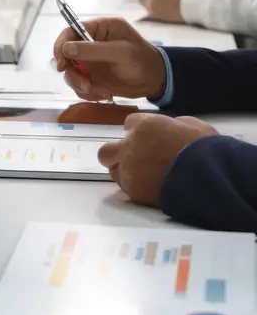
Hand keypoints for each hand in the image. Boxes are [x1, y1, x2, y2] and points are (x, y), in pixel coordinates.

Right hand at [53, 16, 165, 100]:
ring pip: (71, 73)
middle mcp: (91, 44)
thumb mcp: (120, 52)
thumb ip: (93, 50)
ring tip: (100, 92)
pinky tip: (105, 94)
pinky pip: (79, 86)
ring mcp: (90, 62)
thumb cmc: (143, 60)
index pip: (70, 32)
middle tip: (85, 85)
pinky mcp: (92, 77)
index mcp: (99, 29)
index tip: (61, 63)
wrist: (156, 81)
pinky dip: (88, 93)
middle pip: (66, 55)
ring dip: (82, 86)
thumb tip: (66, 49)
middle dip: (72, 73)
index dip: (61, 46)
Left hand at [98, 113, 218, 205]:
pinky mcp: (133, 191)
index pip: (128, 124)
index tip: (147, 138)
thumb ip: (173, 124)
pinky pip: (125, 187)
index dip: (138, 131)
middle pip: (107, 150)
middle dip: (117, 153)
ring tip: (142, 176)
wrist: (207, 178)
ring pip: (113, 170)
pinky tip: (148, 187)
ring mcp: (129, 169)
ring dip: (124, 171)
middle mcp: (130, 146)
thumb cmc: (205, 148)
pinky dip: (134, 186)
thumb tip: (171, 127)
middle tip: (133, 158)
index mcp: (145, 126)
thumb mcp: (193, 125)